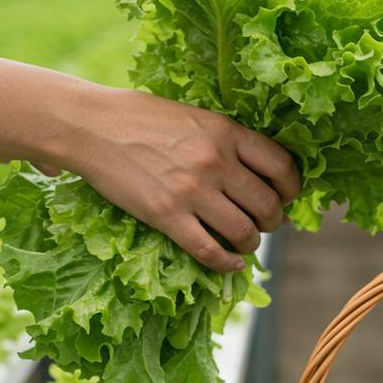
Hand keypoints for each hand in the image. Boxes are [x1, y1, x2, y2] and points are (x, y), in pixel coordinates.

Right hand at [67, 88, 300, 270]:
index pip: (281, 166)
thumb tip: (259, 176)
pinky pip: (209, 251)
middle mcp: (215, 161)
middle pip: (267, 205)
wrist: (90, 125)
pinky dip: (226, 264)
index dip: (291, 189)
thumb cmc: (141, 118)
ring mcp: (192, 191)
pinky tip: (230, 264)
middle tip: (263, 224)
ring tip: (243, 243)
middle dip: (272, 222)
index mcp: (226, 131)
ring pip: (244, 233)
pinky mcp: (166, 216)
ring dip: (250, 244)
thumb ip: (227, 142)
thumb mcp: (194, 117)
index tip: (285, 198)